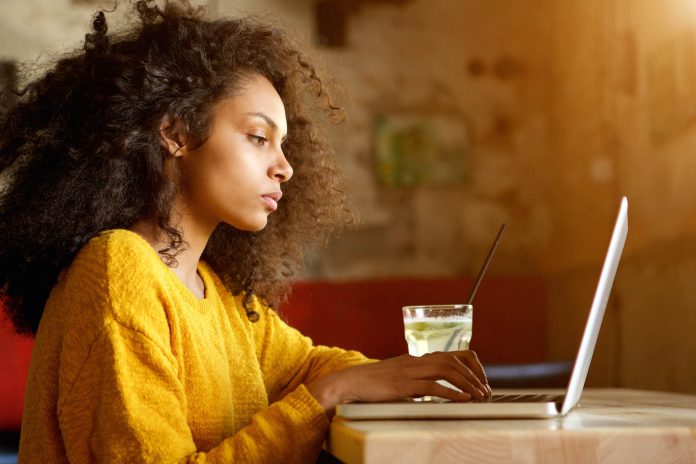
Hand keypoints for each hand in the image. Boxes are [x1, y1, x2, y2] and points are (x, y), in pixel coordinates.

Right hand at [306, 350, 491, 413]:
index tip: (479, 380)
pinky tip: (463, 399)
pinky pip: (433, 386)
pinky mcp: (403, 385)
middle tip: (485, 390)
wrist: (350, 382)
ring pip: (447, 370)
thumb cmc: (373, 383)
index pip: (451, 354)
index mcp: (416, 359)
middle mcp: (416, 361)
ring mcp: (409, 372)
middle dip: (473, 375)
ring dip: (467, 383)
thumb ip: (415, 378)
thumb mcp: (398, 376)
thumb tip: (434, 388)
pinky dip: (452, 393)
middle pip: (453, 360)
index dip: (469, 365)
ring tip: (479, 395)